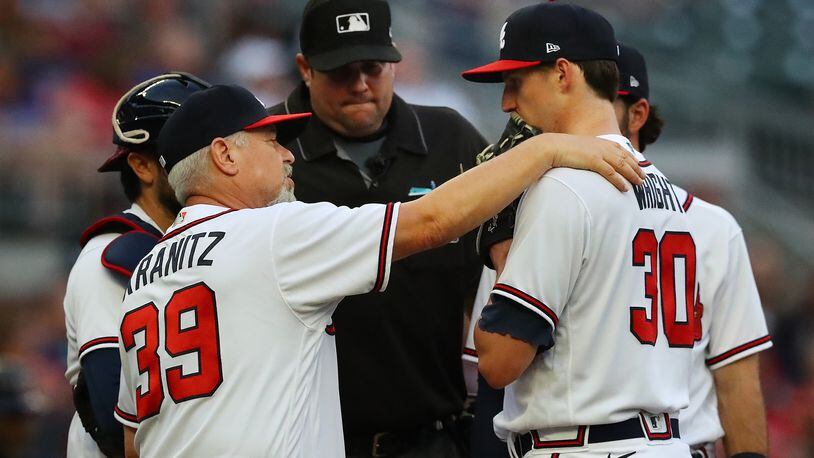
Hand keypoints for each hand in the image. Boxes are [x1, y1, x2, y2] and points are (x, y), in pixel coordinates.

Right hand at [527, 133, 645, 190]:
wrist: (551, 147)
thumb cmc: (561, 149)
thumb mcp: (578, 148)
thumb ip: (587, 152)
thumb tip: (589, 159)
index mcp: (599, 142)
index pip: (621, 149)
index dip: (631, 158)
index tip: (638, 165)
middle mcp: (602, 146)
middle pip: (625, 158)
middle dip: (636, 168)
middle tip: (643, 178)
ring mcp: (599, 153)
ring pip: (621, 165)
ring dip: (632, 175)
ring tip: (639, 184)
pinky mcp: (593, 161)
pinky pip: (610, 173)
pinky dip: (619, 180)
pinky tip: (625, 187)